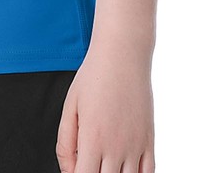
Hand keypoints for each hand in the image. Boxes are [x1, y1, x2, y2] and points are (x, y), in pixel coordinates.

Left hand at [56, 45, 154, 172]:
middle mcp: (115, 147)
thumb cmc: (93, 77)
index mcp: (92, 139)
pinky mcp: (149, 140)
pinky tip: (126, 170)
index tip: (75, 169)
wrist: (122, 55)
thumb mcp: (70, 106)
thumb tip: (68, 170)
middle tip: (89, 162)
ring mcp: (135, 145)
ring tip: (105, 162)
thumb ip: (65, 143)